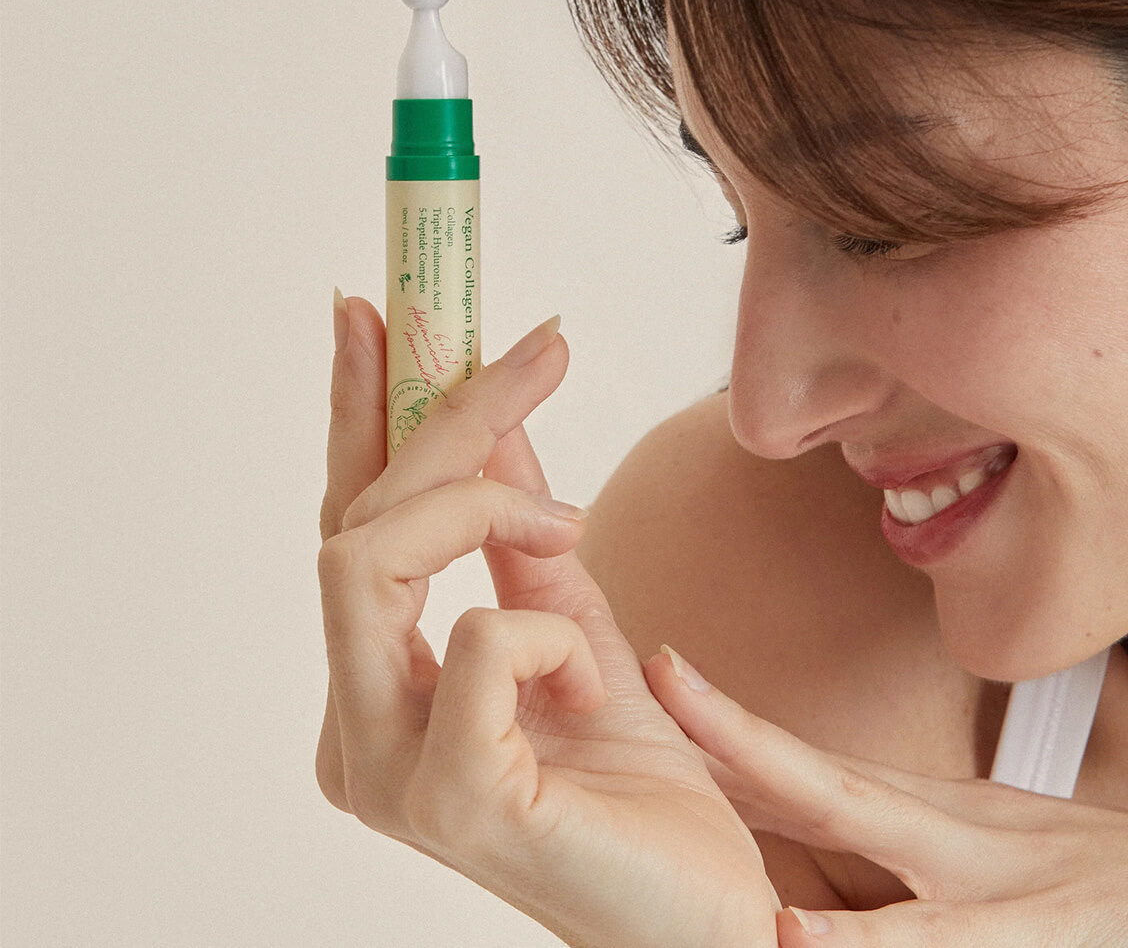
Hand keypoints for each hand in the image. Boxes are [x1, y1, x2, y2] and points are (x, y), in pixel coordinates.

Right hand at [315, 295, 779, 947]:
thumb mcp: (573, 624)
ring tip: (564, 518)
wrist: (701, 914)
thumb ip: (516, 536)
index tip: (374, 316)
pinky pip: (478, 637)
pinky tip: (593, 677)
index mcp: (379, 690)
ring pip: (370, 560)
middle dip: (439, 418)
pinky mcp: (449, 798)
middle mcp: (354, 729)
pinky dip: (545, 624)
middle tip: (532, 350)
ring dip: (482, 501)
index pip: (349, 527)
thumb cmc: (635, 787)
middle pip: (353, 527)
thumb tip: (495, 428)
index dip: (358, 416)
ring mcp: (387, 769)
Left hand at [644, 646, 1127, 945]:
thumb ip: (879, 846)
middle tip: (664, 684)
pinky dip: (885, 946)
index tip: (662, 682)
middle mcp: (947, 837)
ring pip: (890, 864)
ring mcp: (992, 890)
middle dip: (741, 736)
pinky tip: (811, 945)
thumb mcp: (973, 848)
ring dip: (807, 843)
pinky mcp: (1038, 943)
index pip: (809, 765)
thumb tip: (781, 864)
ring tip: (734, 839)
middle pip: (828, 783)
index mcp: (923, 815)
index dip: (731, 727)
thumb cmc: (1068, 880)